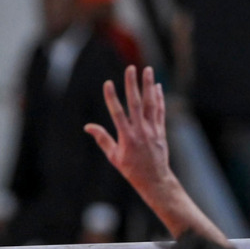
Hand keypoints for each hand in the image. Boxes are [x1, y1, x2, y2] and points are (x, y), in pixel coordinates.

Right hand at [85, 66, 171, 196]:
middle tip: (130, 68)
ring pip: (151, 104)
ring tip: (148, 70)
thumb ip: (102, 139)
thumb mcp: (113, 157)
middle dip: (132, 85)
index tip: (107, 83)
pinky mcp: (161, 130)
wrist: (155, 179)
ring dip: (149, 86)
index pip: (117, 113)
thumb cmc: (131, 169)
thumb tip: (88, 127)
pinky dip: (159, 98)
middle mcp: (140, 131)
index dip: (112, 97)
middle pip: (136, 103)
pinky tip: (157, 87)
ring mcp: (153, 130)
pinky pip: (160, 111)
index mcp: (126, 137)